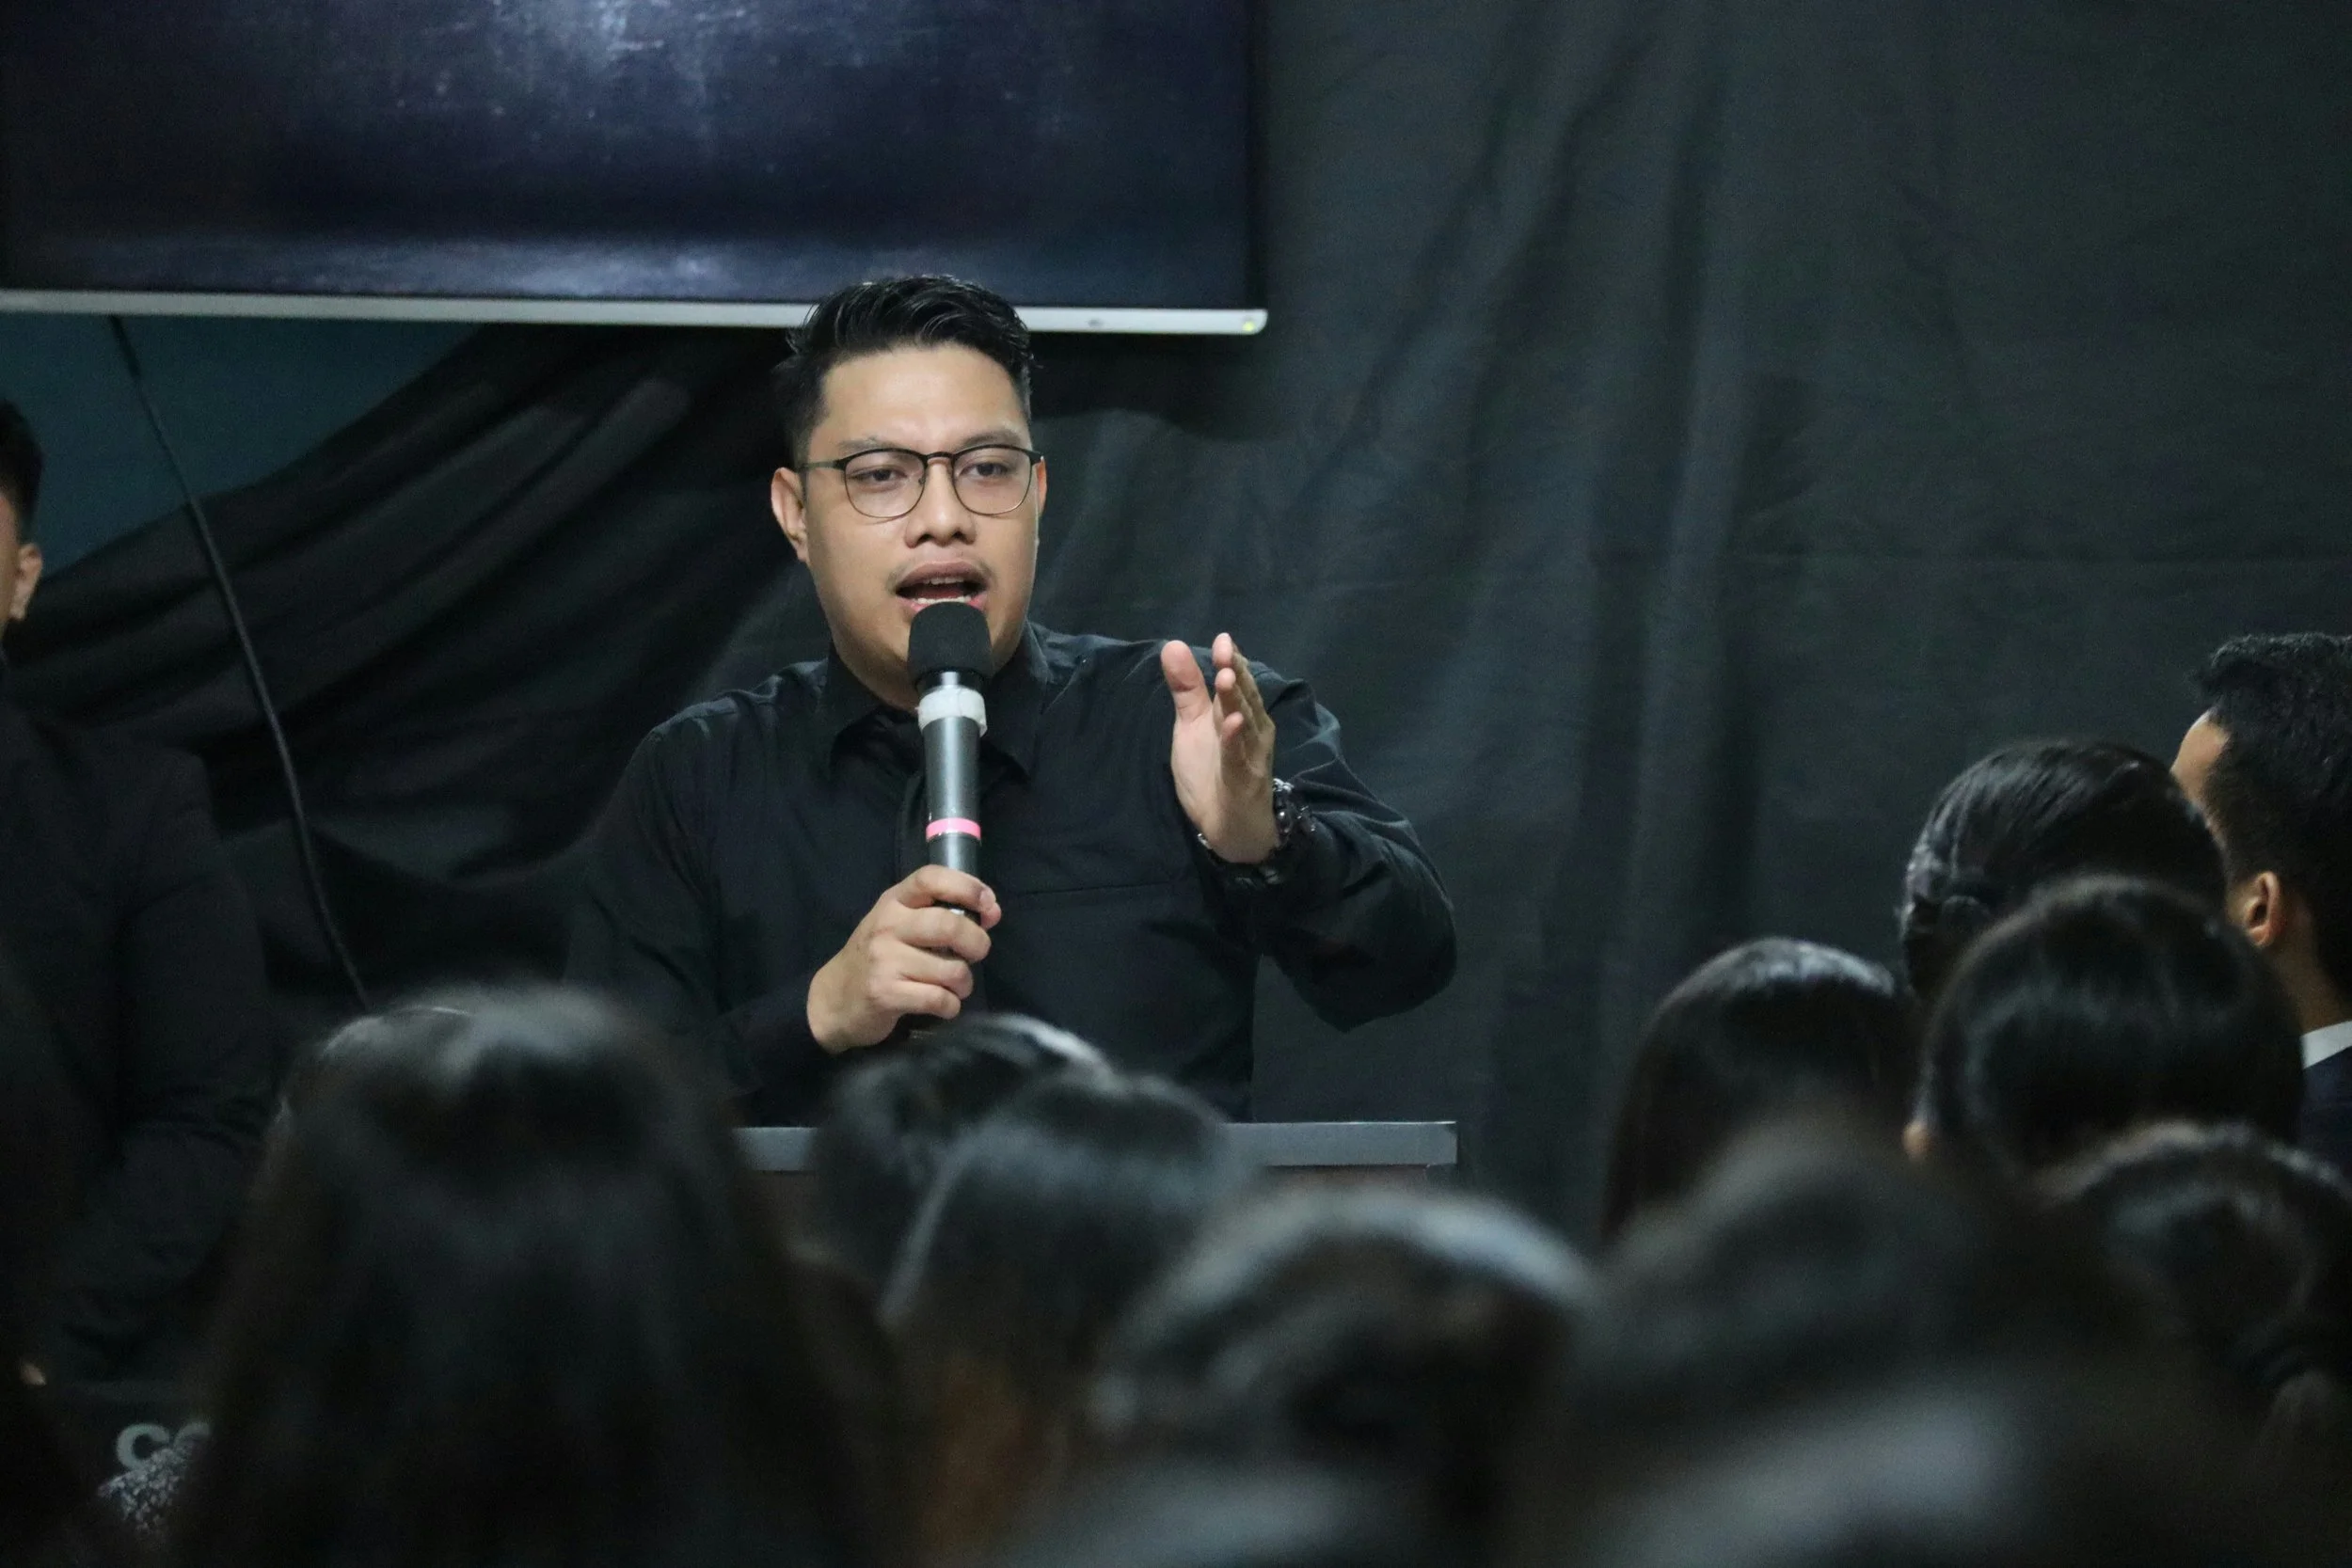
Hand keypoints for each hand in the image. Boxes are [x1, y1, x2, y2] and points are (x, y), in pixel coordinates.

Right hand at [807, 866, 1000, 1051]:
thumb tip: (992, 910)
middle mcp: (888, 926)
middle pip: (948, 925)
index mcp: (894, 902)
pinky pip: (939, 999)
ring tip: (955, 986)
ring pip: (951, 969)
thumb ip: (940, 914)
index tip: (988, 905)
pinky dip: (950, 1006)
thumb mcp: (899, 925)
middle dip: (977, 943)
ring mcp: (885, 960)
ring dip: (964, 983)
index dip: (967, 886)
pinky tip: (943, 1004)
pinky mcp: (886, 994)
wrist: (833, 1000)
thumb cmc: (877, 959)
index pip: (931, 878)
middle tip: (976, 954)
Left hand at [1162, 633, 1278, 863]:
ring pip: (1244, 723)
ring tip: (1225, 678)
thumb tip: (1173, 645)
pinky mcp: (1244, 780)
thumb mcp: (1192, 725)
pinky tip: (1232, 724)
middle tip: (1225, 651)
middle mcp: (1252, 730)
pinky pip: (1239, 758)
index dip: (1231, 661)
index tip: (1223, 639)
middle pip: (1244, 697)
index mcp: (1239, 714)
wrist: (1228, 823)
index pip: (1237, 682)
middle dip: (1235, 673)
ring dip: (1236, 701)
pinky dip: (1236, 741)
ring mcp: (1250, 755)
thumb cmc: (1212, 771)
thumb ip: (1187, 689)